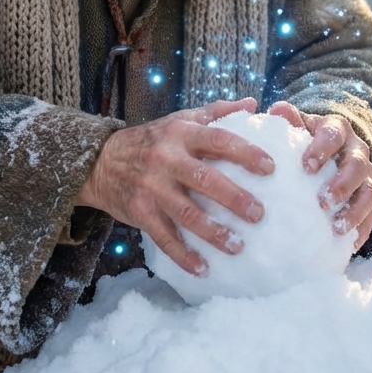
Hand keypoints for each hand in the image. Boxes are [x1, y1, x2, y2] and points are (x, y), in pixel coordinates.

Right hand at [76, 97, 273, 276]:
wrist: (101, 161)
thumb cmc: (152, 139)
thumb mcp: (179, 119)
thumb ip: (216, 112)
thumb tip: (252, 104)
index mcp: (180, 133)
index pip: (218, 139)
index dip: (245, 152)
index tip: (270, 167)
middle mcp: (166, 158)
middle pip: (203, 178)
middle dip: (233, 197)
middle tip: (258, 213)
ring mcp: (152, 187)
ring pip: (185, 213)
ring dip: (213, 232)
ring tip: (238, 246)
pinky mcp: (140, 211)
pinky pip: (164, 237)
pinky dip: (183, 255)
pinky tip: (203, 268)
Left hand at [268, 101, 371, 252]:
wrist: (329, 148)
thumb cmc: (304, 138)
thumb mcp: (298, 124)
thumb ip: (288, 118)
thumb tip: (275, 110)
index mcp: (337, 129)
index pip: (333, 136)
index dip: (322, 150)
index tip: (306, 166)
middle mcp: (356, 151)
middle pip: (357, 166)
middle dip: (342, 184)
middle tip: (323, 201)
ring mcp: (366, 176)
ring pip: (369, 192)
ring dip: (355, 210)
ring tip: (336, 227)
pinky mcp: (368, 199)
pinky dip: (362, 230)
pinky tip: (348, 244)